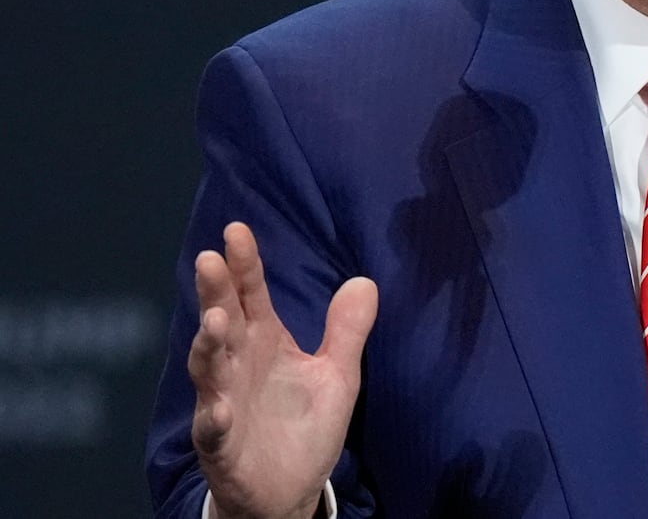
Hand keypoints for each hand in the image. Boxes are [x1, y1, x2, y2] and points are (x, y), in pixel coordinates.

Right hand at [188, 222, 377, 518]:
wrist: (290, 490)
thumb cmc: (304, 427)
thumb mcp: (336, 374)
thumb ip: (347, 330)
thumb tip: (364, 280)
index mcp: (265, 342)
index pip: (252, 295)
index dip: (245, 265)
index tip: (237, 230)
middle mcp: (238, 365)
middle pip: (224, 320)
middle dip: (216, 291)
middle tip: (210, 259)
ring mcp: (224, 403)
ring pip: (210, 369)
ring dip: (209, 345)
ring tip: (216, 319)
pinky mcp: (222, 445)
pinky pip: (214, 429)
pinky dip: (214, 416)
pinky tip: (218, 406)